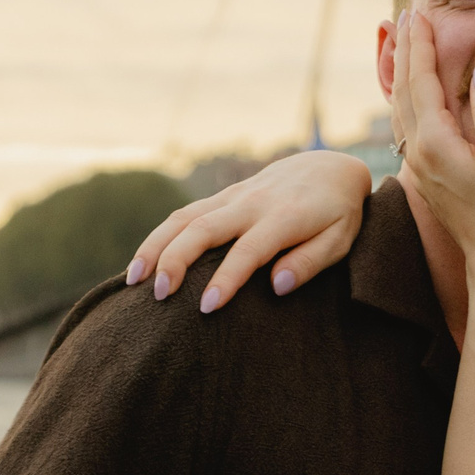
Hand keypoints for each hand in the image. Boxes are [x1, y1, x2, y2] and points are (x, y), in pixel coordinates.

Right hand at [126, 150, 373, 311]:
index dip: (226, 279)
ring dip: (156, 246)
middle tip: (159, 296)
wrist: (327, 167)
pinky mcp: (222, 197)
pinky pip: (184, 214)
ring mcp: (233, 197)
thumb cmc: (338, 212)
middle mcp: (251, 204)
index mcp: (283, 218)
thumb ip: (311, 261)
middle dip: (175, 261)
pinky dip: (160, 236)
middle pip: (202, 229)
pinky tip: (143, 262)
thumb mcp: (340, 238)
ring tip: (135, 280)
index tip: (206, 307)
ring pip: (184, 218)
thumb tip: (277, 285)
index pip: (247, 251)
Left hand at [390, 10, 474, 277]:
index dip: (420, 46)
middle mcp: (418, 151)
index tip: (419, 14)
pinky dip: (404, 98)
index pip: (421, 81)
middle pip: (403, 89)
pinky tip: (410, 94)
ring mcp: (418, 165)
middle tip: (405, 17)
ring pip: (400, 107)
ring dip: (400, 73)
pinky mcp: (425, 175)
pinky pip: (405, 125)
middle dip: (404, 51)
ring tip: (400, 46)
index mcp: (435, 141)